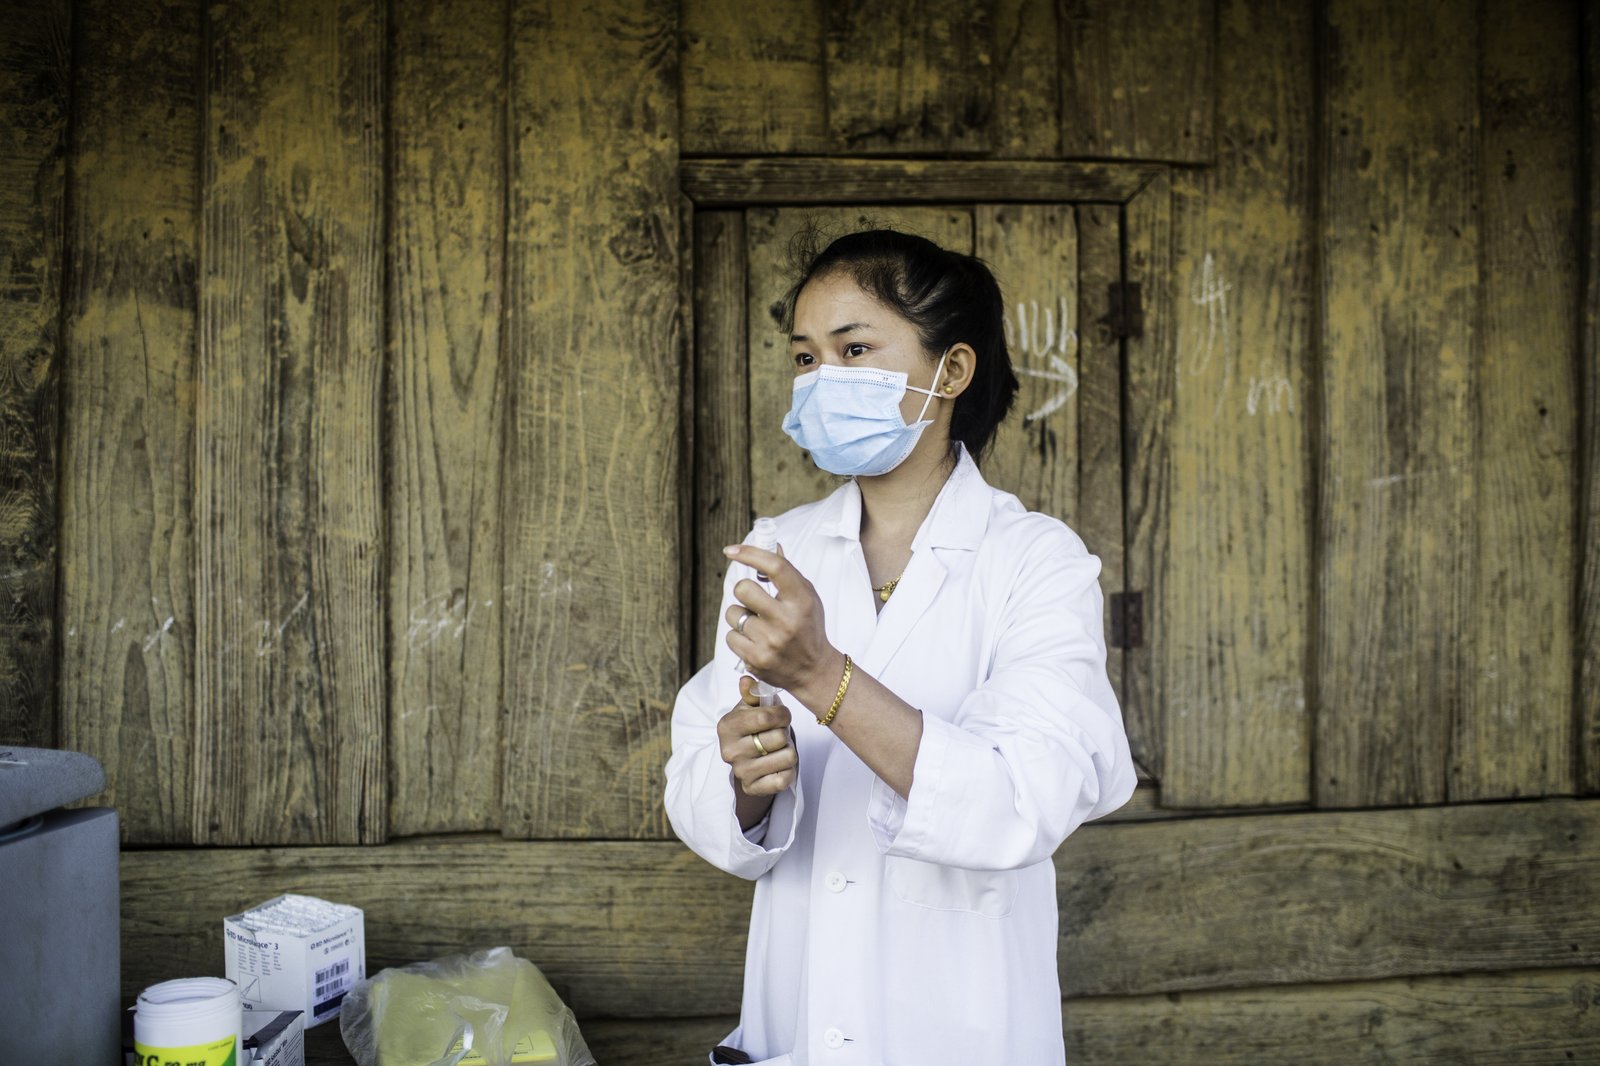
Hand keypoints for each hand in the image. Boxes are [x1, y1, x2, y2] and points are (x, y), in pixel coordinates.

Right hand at [718, 676, 797, 797]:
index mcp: (727, 726)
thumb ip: (752, 693)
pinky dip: (788, 771)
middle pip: (779, 738)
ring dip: (789, 751)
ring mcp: (741, 772)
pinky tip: (779, 765)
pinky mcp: (753, 789)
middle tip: (778, 733)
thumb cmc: (753, 728)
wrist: (748, 760)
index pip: (766, 717)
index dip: (782, 714)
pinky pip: (785, 779)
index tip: (783, 715)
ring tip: (778, 749)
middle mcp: (730, 751)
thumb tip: (746, 680)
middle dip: (785, 732)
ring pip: (788, 757)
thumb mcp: (750, 708)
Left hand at [723, 543, 838, 693]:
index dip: (750, 554)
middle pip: (743, 589)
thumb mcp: (807, 598)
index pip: (774, 566)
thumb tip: (772, 545)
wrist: (814, 670)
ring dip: (740, 617)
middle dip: (744, 592)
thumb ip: (787, 573)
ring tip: (758, 626)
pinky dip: (739, 638)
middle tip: (753, 601)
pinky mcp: (756, 659)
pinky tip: (755, 642)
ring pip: (733, 614)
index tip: (732, 550)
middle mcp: (786, 620)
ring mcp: (770, 641)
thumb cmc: (808, 628)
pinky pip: (730, 636)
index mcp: (801, 600)